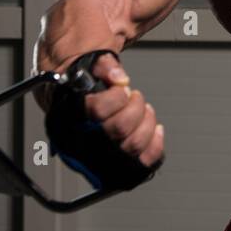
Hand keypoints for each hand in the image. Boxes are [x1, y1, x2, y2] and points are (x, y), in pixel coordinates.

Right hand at [81, 53, 164, 168]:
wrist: (80, 110)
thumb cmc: (85, 89)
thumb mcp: (88, 68)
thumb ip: (103, 66)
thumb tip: (119, 77)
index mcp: (73, 116)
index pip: (98, 109)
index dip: (117, 96)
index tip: (122, 88)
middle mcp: (87, 140)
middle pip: (120, 127)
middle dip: (135, 107)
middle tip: (135, 97)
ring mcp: (105, 155)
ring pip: (134, 144)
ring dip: (147, 122)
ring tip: (144, 110)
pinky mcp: (122, 164)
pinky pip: (145, 160)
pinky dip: (156, 143)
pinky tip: (155, 129)